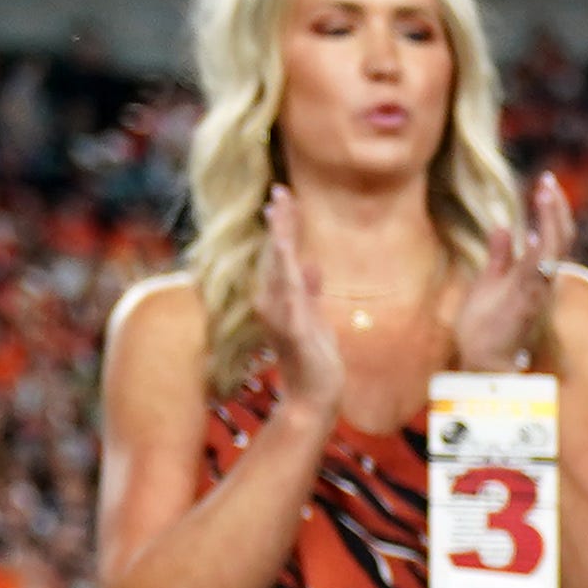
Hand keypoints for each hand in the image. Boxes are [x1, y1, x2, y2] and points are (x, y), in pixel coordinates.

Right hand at [253, 187, 346, 423]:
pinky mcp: (295, 331)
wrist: (312, 396)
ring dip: (280, 242)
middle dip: (279, 223)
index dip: (282, 224)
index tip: (283, 194)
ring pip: (279, 271)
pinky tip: (290, 258)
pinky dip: (288, 278)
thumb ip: (310, 291)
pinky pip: (290, 299)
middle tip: (280, 191)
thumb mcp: (314, 318)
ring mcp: (282, 317)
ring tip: (279, 214)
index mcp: (280, 297)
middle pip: (275, 254)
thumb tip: (310, 265)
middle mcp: (273, 303)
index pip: (279, 253)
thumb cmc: (313, 359)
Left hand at [442, 169, 578, 373]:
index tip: (546, 184)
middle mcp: (544, 282)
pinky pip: (537, 275)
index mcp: (537, 275)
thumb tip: (501, 227)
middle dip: (556, 209)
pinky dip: (538, 254)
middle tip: (548, 181)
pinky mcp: (525, 303)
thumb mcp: (488, 282)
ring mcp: (536, 292)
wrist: (483, 361)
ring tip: (545, 193)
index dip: (552, 210)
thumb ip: (498, 255)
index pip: (552, 237)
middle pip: (560, 238)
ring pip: (553, 251)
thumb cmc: (485, 327)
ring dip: (550, 221)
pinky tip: (535, 234)